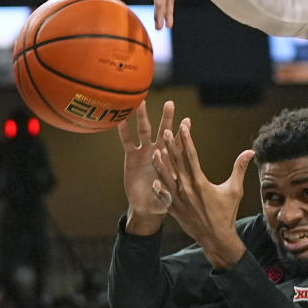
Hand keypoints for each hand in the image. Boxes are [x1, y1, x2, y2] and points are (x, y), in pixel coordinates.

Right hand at [117, 100, 177, 234]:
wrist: (146, 205)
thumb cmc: (161, 202)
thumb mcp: (165, 200)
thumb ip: (164, 195)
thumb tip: (160, 190)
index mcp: (171, 161)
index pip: (178, 145)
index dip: (182, 133)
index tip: (187, 121)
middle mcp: (159, 152)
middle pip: (164, 132)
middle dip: (167, 118)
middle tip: (170, 103)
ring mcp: (145, 152)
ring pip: (144, 132)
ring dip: (143, 118)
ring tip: (141, 102)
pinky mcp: (131, 156)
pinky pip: (127, 141)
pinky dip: (124, 131)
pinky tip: (120, 118)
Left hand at [151, 118, 255, 268]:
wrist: (216, 238)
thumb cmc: (227, 213)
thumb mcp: (235, 190)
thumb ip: (240, 168)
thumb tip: (251, 152)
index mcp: (201, 182)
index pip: (191, 155)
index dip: (187, 139)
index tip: (184, 125)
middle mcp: (187, 189)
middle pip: (176, 163)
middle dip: (169, 145)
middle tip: (164, 131)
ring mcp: (178, 199)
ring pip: (166, 177)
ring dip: (160, 163)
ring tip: (154, 150)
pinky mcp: (174, 209)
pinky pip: (163, 196)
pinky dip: (158, 187)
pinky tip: (155, 179)